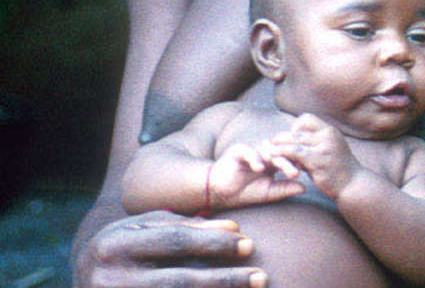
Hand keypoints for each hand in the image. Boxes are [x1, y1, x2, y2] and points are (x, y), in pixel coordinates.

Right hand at [76, 210, 265, 286]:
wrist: (83, 280)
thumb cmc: (122, 246)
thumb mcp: (142, 227)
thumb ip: (184, 224)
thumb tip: (233, 226)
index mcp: (114, 245)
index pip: (175, 242)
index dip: (215, 242)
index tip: (249, 242)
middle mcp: (111, 278)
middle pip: (179, 281)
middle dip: (224, 278)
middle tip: (261, 275)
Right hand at [209, 141, 305, 209]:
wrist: (220, 192)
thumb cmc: (245, 192)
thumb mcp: (268, 192)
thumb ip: (284, 188)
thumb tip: (304, 187)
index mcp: (273, 161)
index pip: (289, 158)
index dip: (299, 164)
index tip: (311, 172)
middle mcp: (265, 153)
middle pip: (282, 153)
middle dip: (293, 162)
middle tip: (302, 172)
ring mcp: (253, 150)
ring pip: (269, 151)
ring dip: (279, 161)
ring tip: (289, 171)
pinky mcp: (238, 151)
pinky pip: (249, 151)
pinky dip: (255, 159)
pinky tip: (260, 168)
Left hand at [268, 113, 359, 197]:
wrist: (353, 184)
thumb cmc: (339, 168)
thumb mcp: (330, 149)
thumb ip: (314, 143)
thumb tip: (294, 138)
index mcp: (330, 131)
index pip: (307, 119)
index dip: (295, 126)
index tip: (290, 138)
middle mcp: (328, 136)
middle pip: (298, 131)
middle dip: (282, 137)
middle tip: (271, 144)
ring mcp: (324, 147)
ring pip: (294, 141)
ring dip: (279, 145)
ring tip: (268, 151)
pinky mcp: (319, 160)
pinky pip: (295, 153)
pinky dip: (282, 154)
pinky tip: (275, 159)